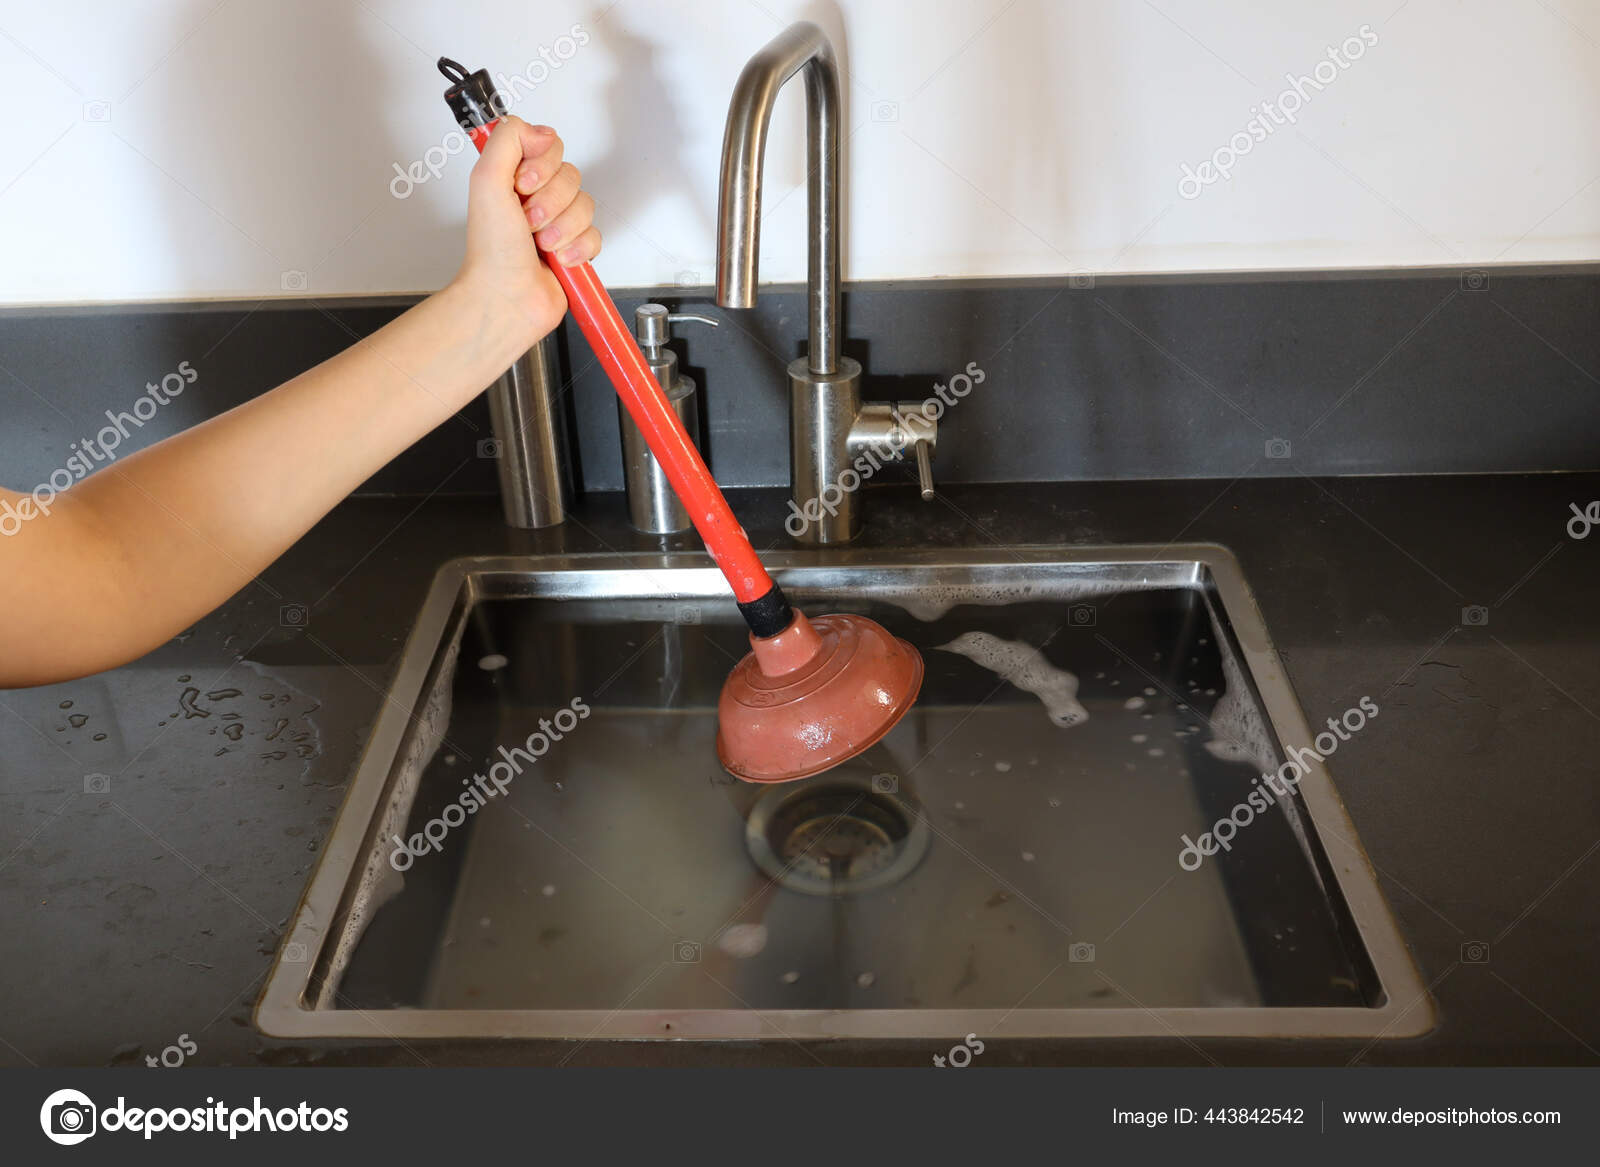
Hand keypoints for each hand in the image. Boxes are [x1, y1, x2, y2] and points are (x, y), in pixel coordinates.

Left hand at [451, 116, 602, 348]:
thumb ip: (507, 139)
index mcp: (514, 176)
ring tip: (540, 245)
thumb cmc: (491, 252)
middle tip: (527, 222)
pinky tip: (558, 260)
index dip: (541, 166)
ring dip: (562, 228)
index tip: (521, 185)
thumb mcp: (486, 180)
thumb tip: (540, 130)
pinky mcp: (576, 248)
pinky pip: (596, 235)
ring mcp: (558, 223)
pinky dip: (577, 249)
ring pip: (586, 205)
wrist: (505, 298)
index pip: (550, 145)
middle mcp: (536, 197)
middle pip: (571, 175)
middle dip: (550, 202)